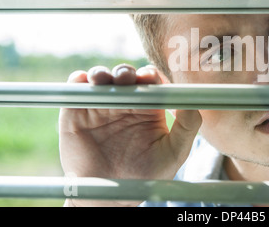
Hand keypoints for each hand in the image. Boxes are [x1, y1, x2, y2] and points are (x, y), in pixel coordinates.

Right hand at [59, 64, 201, 205]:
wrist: (109, 196)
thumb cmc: (146, 176)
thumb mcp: (174, 153)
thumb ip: (187, 128)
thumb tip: (192, 102)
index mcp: (149, 107)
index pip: (151, 83)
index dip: (150, 76)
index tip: (150, 78)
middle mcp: (125, 102)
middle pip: (126, 76)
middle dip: (127, 72)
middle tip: (127, 78)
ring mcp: (101, 105)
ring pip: (101, 78)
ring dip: (102, 73)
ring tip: (103, 79)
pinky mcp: (77, 111)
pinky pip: (77, 89)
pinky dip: (78, 80)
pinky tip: (83, 82)